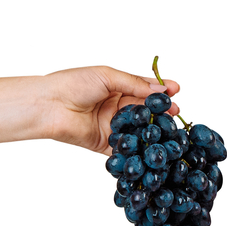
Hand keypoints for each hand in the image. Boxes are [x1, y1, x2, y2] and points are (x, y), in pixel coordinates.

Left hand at [43, 66, 180, 154]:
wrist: (50, 106)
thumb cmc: (72, 84)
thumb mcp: (107, 77)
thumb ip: (134, 84)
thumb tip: (161, 89)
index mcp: (115, 87)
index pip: (142, 88)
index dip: (159, 90)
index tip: (176, 90)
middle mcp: (115, 106)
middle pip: (144, 110)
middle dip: (160, 111)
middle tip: (176, 111)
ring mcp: (112, 126)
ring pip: (138, 129)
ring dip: (153, 129)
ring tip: (169, 129)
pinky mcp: (106, 144)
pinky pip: (126, 148)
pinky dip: (138, 148)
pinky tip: (153, 147)